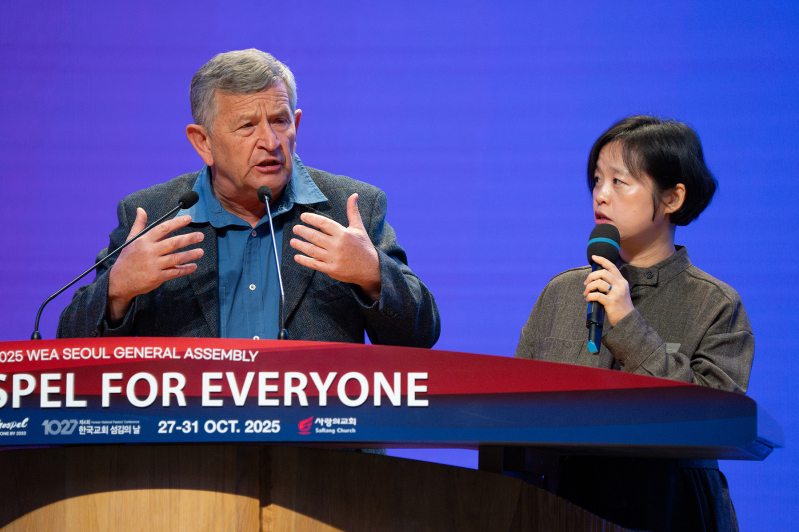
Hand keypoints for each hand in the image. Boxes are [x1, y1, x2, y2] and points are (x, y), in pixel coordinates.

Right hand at [107, 208, 203, 322]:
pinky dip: (185, 269)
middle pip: (173, 243)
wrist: (120, 281)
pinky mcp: (157, 277)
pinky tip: (194, 266)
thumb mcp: (131, 240)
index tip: (189, 218)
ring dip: (190, 254)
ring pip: (176, 258)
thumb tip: (141, 209)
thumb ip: (139, 225)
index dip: (177, 223)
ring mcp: (154, 265)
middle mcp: (150, 251)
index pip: (163, 228)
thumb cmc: (128, 258)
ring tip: (201, 251)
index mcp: (144, 240)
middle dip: (189, 238)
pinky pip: (175, 272)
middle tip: (201, 235)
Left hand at [290, 193, 380, 300]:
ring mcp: (334, 258)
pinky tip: (297, 257)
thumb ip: (353, 211)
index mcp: (343, 233)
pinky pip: (314, 264)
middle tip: (295, 228)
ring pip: (312, 250)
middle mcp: (337, 245)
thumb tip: (354, 195)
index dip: (311, 219)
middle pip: (314, 236)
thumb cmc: (364, 246)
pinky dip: (304, 260)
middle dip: (302, 231)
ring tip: (292, 241)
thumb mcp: (359, 228)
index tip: (303, 217)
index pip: (323, 223)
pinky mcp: (332, 269)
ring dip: (300, 245)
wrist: (371, 269)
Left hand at [583, 255, 633, 326]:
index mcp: (622, 282)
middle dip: (591, 276)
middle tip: (586, 283)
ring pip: (598, 283)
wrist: (628, 321)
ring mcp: (616, 294)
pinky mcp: (611, 302)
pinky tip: (589, 299)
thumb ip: (612, 284)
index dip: (602, 260)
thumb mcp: (621, 292)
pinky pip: (596, 295)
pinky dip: (590, 296)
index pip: (612, 266)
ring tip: (586, 293)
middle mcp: (620, 286)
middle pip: (603, 272)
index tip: (593, 257)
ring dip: (589, 287)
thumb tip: (596, 279)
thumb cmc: (621, 307)